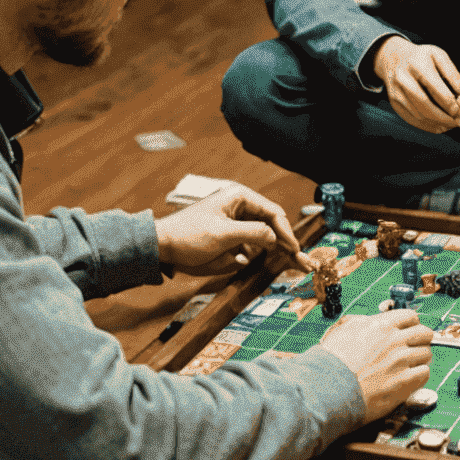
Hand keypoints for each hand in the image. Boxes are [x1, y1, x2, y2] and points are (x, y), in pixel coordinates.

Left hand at [155, 185, 308, 277]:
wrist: (161, 247)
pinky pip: (246, 249)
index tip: (295, 249)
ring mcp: (234, 225)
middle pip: (270, 225)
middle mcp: (240, 209)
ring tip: (271, 262)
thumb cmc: (188, 234)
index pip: (273, 213)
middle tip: (298, 259)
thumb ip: (254, 234)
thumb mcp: (224, 234)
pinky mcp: (228, 240)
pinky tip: (236, 261)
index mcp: (240, 198)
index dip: (286, 231)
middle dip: (281, 242)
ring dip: (262, 251)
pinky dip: (247, 257)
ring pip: (260, 239)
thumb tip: (275, 238)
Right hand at [318, 309, 433, 422]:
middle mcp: (394, 340)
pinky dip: (419, 376)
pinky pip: (425, 373)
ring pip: (427, 354)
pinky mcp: (404, 382)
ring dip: (420, 359)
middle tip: (414, 348)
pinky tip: (410, 379)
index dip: (411, 324)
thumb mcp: (344, 331)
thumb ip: (362, 323)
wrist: (328, 389)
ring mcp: (401, 361)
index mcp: (380, 325)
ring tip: (410, 366)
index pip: (410, 316)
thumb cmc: (331, 362)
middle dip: (421, 340)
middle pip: (424, 333)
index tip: (409, 331)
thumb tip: (368, 321)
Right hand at [373, 36, 459, 132]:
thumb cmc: (421, 56)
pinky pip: (411, 119)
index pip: (435, 90)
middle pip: (425, 106)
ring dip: (437, 124)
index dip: (450, 104)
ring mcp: (396, 92)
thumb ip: (452, 73)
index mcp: (417, 66)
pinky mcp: (394, 102)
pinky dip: (426, 126)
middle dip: (444, 118)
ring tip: (451, 125)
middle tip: (459, 123)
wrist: (393, 56)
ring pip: (418, 115)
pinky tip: (439, 126)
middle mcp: (404, 80)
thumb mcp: (438, 55)